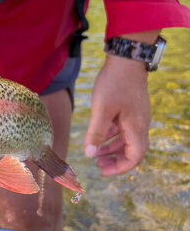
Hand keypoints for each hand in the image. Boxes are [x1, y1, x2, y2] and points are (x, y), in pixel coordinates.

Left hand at [84, 54, 150, 174]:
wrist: (126, 59)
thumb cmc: (114, 83)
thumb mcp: (101, 109)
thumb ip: (96, 133)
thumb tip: (90, 154)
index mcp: (136, 127)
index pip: (135, 157)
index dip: (120, 167)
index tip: (102, 170)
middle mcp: (140, 124)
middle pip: (132, 151)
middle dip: (116, 160)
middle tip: (98, 164)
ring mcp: (137, 116)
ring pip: (127, 139)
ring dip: (113, 148)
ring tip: (96, 152)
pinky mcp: (131, 108)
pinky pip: (124, 128)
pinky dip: (113, 135)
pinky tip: (99, 135)